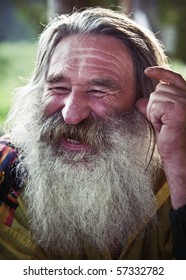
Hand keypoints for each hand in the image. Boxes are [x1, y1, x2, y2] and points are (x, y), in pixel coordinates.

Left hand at [136, 66, 185, 208]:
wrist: (178, 156)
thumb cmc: (171, 140)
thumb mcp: (159, 120)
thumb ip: (152, 108)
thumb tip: (140, 101)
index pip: (173, 78)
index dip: (160, 73)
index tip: (147, 71)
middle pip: (158, 90)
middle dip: (154, 106)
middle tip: (163, 123)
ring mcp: (185, 102)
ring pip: (155, 97)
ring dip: (154, 113)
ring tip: (165, 126)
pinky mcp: (178, 109)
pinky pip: (154, 105)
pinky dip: (154, 116)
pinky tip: (164, 126)